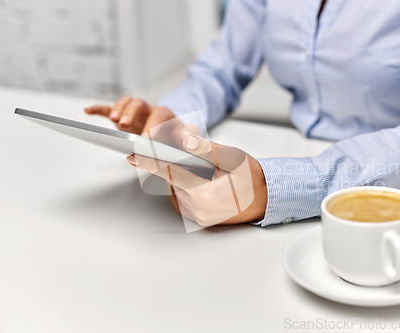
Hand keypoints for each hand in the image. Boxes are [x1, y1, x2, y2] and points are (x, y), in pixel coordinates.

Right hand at [85, 96, 194, 147]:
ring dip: (118, 109)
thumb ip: (189, 137)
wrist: (172, 133)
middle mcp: (148, 110)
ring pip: (125, 103)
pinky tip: (88, 111)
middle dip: (131, 113)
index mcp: (165, 114)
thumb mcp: (187, 139)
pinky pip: (109, 109)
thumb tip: (190, 137)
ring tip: (113, 120)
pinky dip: (99, 109)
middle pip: (139, 104)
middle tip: (125, 125)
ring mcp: (134, 113)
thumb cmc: (178, 138)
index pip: (158, 118)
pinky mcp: (123, 117)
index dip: (152, 128)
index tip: (147, 142)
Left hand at [126, 134, 267, 225]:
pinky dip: (188, 185)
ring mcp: (197, 216)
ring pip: (177, 188)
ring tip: (206, 170)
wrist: (267, 199)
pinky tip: (204, 180)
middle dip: (175, 164)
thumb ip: (207, 149)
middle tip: (190, 155)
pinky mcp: (198, 218)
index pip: (171, 173)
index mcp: (204, 195)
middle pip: (174, 180)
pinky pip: (184, 197)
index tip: (133, 156)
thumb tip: (186, 141)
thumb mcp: (233, 157)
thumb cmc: (252, 178)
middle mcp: (197, 210)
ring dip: (183, 175)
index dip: (150, 163)